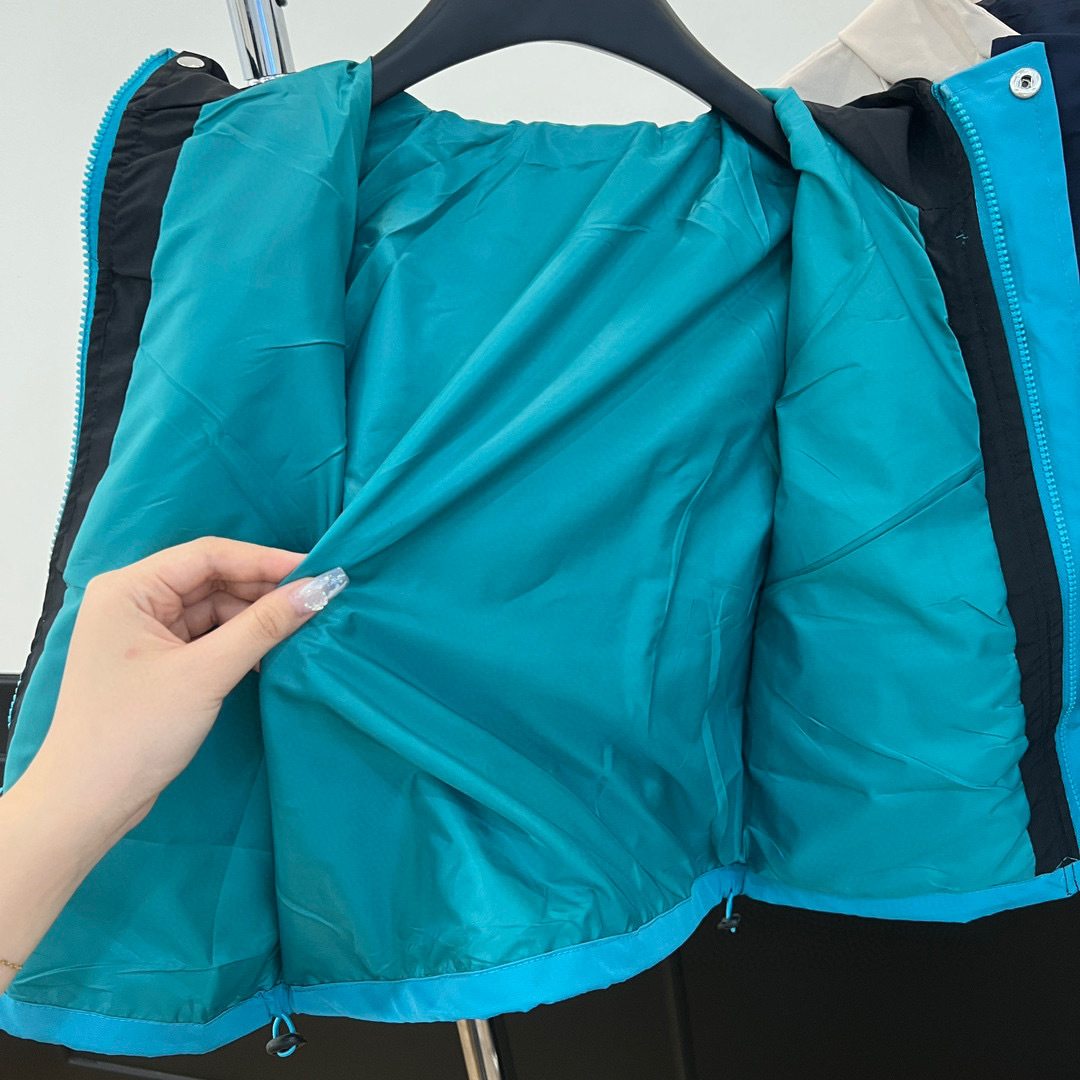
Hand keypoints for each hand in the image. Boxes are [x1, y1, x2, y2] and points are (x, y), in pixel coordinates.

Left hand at [25, 536, 347, 836]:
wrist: (89, 803)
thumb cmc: (135, 732)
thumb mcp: (206, 673)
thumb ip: (264, 626)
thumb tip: (320, 589)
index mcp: (130, 589)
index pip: (209, 556)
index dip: (266, 561)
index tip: (318, 570)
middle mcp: (134, 600)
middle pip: (213, 579)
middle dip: (264, 590)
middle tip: (319, 600)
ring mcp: (144, 631)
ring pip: (214, 608)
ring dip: (256, 619)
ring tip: (303, 628)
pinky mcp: (157, 660)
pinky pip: (208, 635)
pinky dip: (240, 642)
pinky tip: (272, 652)